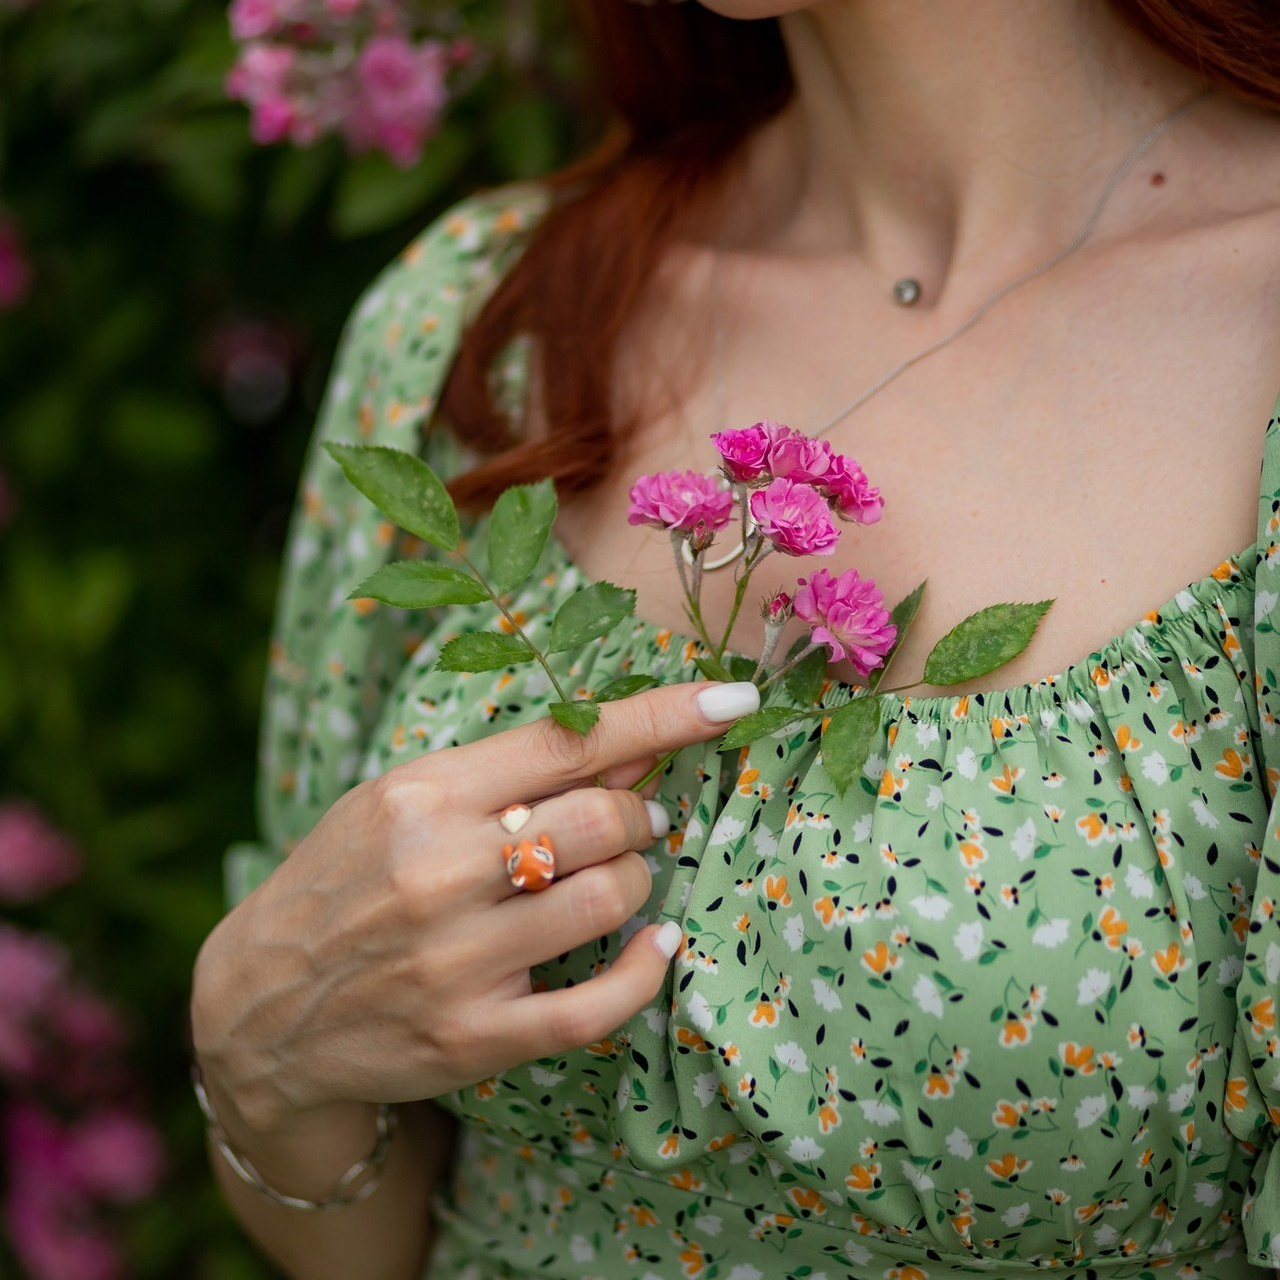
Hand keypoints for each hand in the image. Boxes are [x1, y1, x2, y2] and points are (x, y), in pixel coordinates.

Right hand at [191, 680, 758, 1135]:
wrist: (260, 1004)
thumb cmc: (345, 879)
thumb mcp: (404, 799)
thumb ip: (512, 771)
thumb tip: (633, 745)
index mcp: (422, 796)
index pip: (567, 740)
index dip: (663, 716)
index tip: (733, 700)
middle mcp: (438, 873)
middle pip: (602, 821)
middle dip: (641, 815)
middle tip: (635, 821)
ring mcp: (455, 961)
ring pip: (609, 900)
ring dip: (638, 881)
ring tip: (617, 878)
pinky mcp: (471, 1037)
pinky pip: (594, 1006)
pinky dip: (643, 972)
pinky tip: (654, 948)